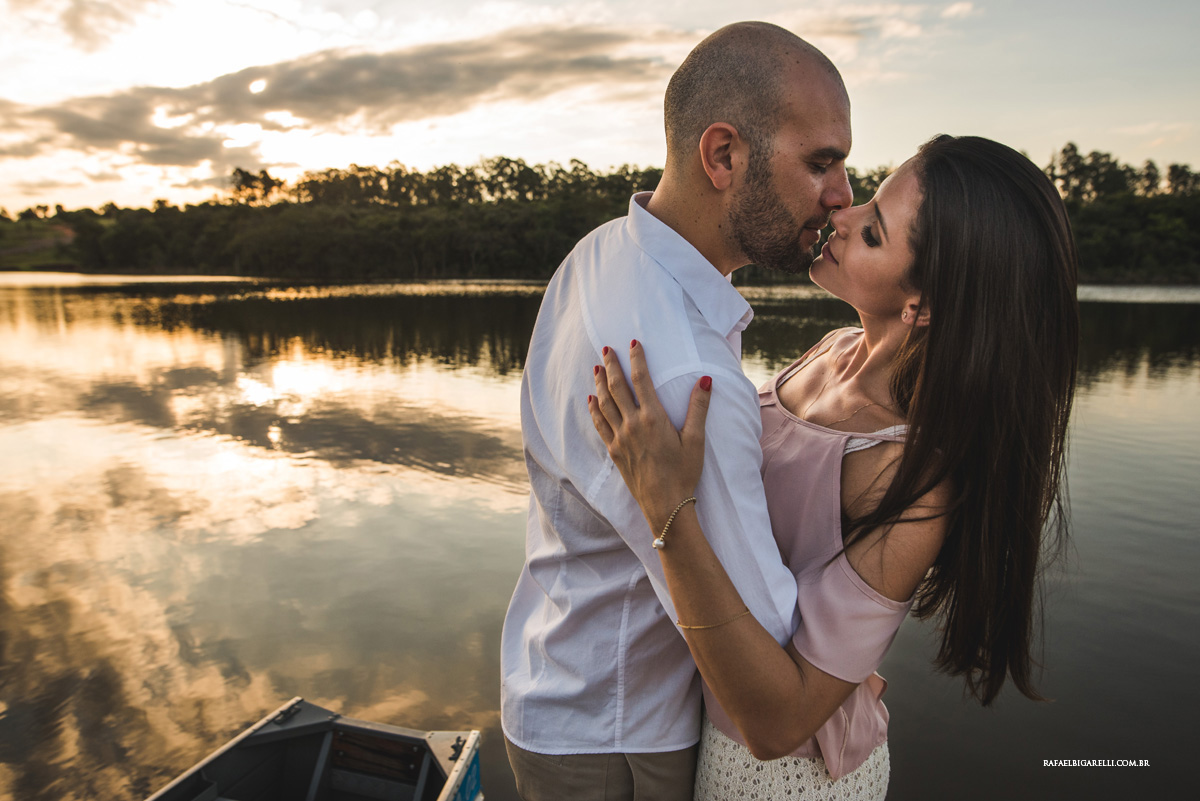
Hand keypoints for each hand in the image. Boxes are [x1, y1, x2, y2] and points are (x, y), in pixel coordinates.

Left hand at [587, 340, 712, 528]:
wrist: (665, 504)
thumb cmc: (684, 473)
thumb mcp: (696, 439)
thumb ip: (698, 407)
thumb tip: (705, 380)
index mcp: (654, 418)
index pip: (641, 379)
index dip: (636, 359)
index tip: (632, 343)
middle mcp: (633, 424)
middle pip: (617, 387)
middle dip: (611, 365)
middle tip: (606, 349)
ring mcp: (620, 438)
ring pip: (604, 403)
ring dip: (599, 383)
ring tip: (597, 368)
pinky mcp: (614, 451)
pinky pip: (600, 424)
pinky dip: (594, 409)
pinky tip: (591, 399)